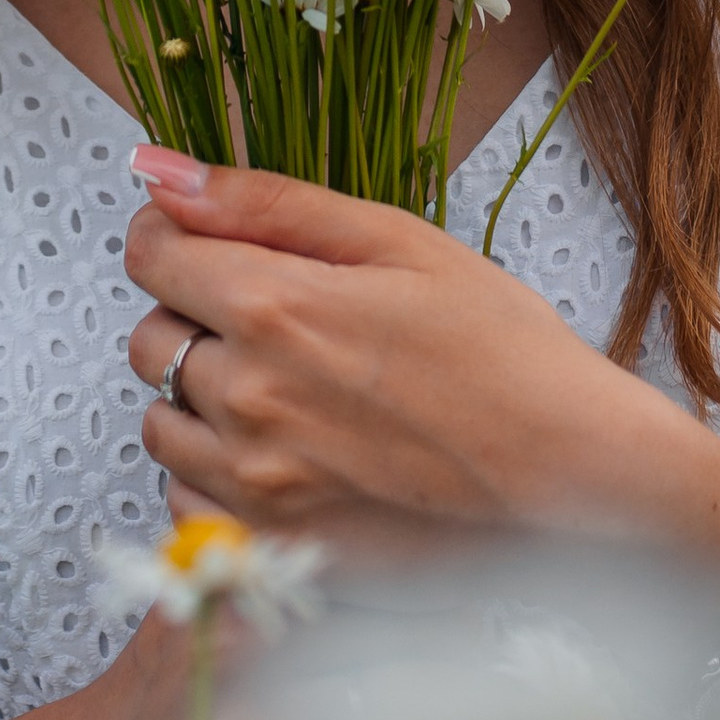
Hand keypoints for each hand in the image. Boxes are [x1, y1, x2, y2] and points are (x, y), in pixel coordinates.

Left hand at [122, 150, 719, 581]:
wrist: (570, 472)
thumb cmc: (500, 350)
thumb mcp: (395, 242)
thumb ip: (264, 204)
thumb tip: (157, 172)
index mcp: (274, 307)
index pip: (150, 254)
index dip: (176, 239)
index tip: (213, 246)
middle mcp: (248, 398)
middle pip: (149, 339)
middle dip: (194, 319)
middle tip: (277, 324)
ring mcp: (256, 484)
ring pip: (161, 425)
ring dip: (201, 401)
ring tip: (288, 392)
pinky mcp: (274, 548)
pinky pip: (186, 504)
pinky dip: (213, 477)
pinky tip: (285, 455)